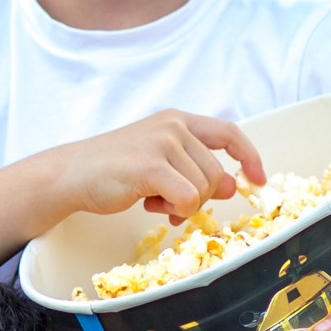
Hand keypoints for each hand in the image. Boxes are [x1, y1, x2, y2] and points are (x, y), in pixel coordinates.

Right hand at [51, 111, 265, 224]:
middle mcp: (173, 126)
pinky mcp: (151, 166)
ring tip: (153, 200)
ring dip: (182, 206)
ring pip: (203, 189)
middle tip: (170, 204)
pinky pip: (187, 199)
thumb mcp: (161, 166)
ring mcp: (163, 143)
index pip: (228, 133)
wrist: (72, 175)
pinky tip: (149, 205)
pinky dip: (174, 210)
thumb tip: (231, 186)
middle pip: (215, 173)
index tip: (258, 179)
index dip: (249, 156)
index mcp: (177, 120)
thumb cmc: (114, 171)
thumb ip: (195, 171)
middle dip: (199, 197)